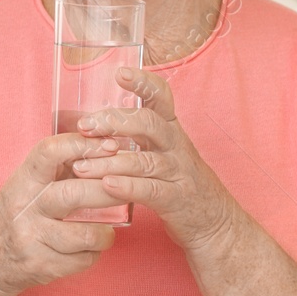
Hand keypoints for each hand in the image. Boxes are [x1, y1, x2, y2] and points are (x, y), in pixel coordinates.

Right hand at [0, 132, 129, 295]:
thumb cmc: (15, 216)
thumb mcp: (26, 186)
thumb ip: (57, 168)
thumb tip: (105, 144)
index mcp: (23, 181)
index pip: (50, 151)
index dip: (83, 144)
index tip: (110, 146)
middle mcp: (24, 207)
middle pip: (75, 193)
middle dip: (109, 191)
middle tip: (127, 191)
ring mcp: (31, 238)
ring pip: (86, 234)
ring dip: (105, 234)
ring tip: (106, 232)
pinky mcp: (40, 266)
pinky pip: (82, 260)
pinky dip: (92, 255)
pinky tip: (87, 250)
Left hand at [66, 66, 241, 252]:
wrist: (216, 224)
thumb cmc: (178, 184)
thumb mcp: (163, 153)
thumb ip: (136, 137)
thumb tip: (93, 123)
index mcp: (170, 131)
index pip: (161, 98)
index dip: (144, 82)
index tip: (120, 72)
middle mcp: (177, 147)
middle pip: (149, 124)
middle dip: (115, 121)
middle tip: (85, 126)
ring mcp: (179, 173)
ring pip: (144, 161)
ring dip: (109, 162)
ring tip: (80, 166)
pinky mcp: (177, 200)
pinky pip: (152, 190)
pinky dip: (128, 187)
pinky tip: (106, 185)